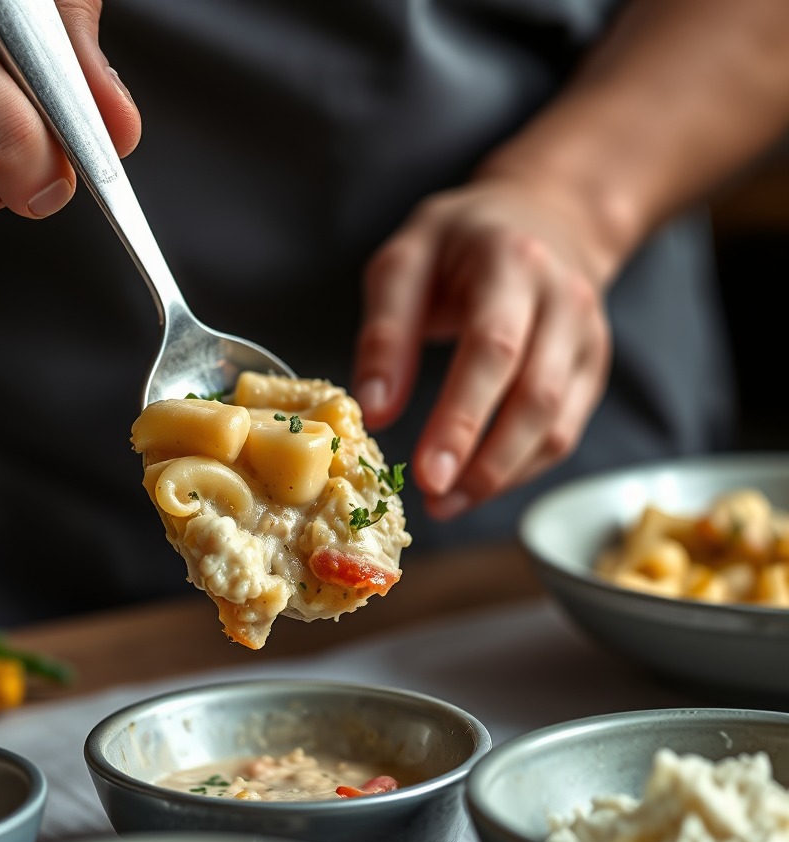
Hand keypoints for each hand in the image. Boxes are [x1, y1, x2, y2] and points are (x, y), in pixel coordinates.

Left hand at [352, 176, 611, 519]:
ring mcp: (588, 338)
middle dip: (484, 462)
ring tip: (446, 503)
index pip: (494, 350)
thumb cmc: (460, 242)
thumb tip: (373, 411)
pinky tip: (476, 486)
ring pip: (556, 426)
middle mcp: (564, 301)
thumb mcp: (404, 261)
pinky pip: (563, 433)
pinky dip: (520, 470)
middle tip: (434, 500)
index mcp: (512, 264)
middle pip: (534, 397)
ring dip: (501, 476)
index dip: (462, 418)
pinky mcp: (592, 369)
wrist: (545, 214)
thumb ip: (385, 332)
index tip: (425, 473)